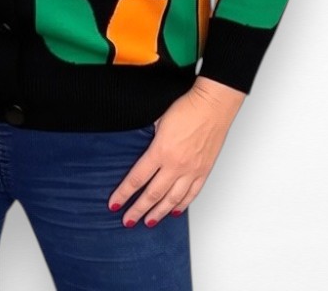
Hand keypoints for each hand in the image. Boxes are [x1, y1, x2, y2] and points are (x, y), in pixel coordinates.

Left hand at [108, 77, 244, 227]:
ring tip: (148, 222)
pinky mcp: (204, 171)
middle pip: (152, 194)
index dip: (124, 193)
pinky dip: (181, 205)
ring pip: (172, 200)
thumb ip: (148, 137)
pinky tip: (174, 211)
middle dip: (138, 210)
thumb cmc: (186, 107)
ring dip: (158, 213)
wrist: (212, 105)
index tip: (114, 204)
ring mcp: (191, 171)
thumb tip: (138, 147)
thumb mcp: (158, 120)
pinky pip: (191, 194)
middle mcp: (176, 165)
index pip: (137, 178)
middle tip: (127, 220)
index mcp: (160, 151)